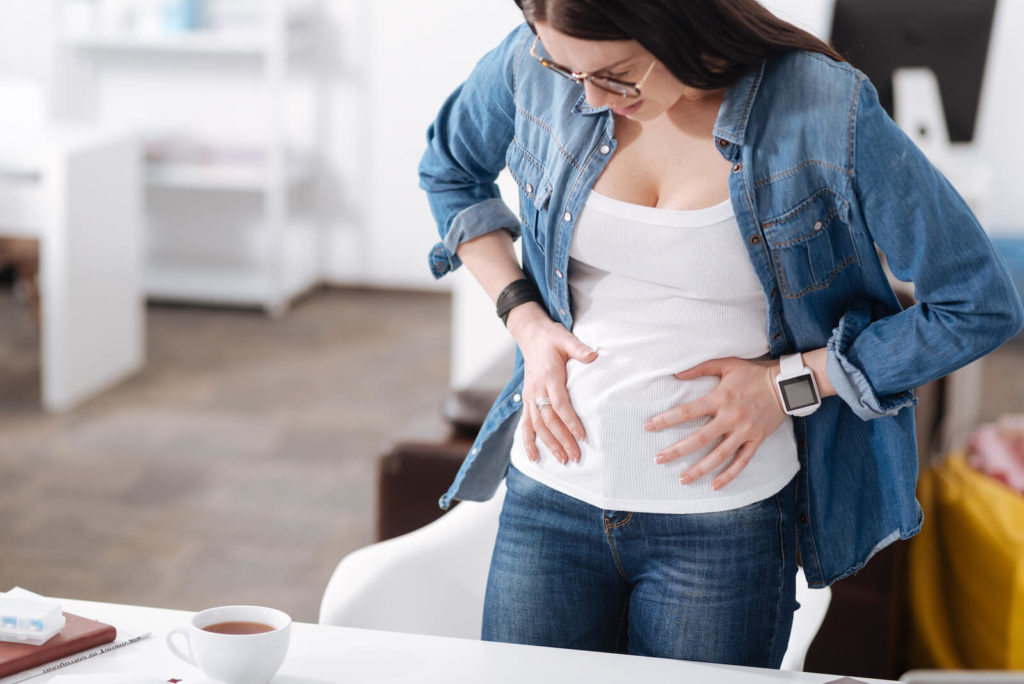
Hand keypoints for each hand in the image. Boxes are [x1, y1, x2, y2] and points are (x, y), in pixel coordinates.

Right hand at [507, 303, 596, 463]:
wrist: (531, 336)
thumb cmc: (552, 338)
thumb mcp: (565, 338)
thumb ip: (578, 348)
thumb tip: (594, 355)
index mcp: (548, 376)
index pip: (559, 403)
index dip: (570, 421)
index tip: (581, 436)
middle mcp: (536, 389)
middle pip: (548, 419)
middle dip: (562, 440)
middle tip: (575, 456)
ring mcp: (530, 396)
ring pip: (537, 425)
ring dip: (549, 444)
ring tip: (562, 460)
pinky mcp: (527, 400)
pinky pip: (525, 424)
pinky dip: (527, 442)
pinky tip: (534, 457)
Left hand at [644, 357, 784, 489]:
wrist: (787, 384)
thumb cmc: (753, 372)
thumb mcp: (726, 364)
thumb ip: (700, 368)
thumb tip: (675, 374)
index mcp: (720, 398)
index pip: (687, 411)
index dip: (667, 419)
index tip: (649, 426)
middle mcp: (731, 417)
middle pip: (699, 439)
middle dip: (677, 450)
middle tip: (659, 459)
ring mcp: (744, 432)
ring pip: (719, 456)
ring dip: (699, 469)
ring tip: (682, 479)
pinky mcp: (756, 440)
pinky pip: (742, 462)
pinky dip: (729, 475)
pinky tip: (714, 485)